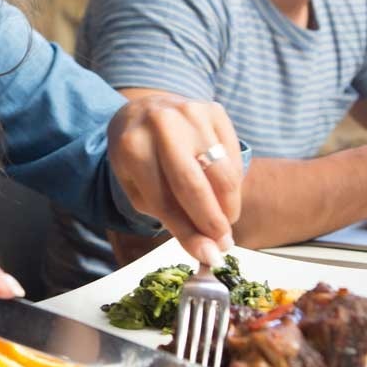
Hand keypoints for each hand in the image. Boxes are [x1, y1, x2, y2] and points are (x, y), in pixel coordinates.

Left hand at [107, 94, 242, 265]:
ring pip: (223, 172)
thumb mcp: (138, 186)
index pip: (165, 200)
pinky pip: (234, 156)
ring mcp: (192, 113)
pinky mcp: (215, 110)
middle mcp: (163, 125)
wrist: (143, 109)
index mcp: (133, 147)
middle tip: (223, 245)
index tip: (208, 256)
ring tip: (224, 222)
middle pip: (196, 185)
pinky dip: (233, 182)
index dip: (189, 233)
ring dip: (229, 205)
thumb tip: (208, 250)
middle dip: (214, 222)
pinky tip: (223, 193)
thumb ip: (170, 217)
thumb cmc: (139, 155)